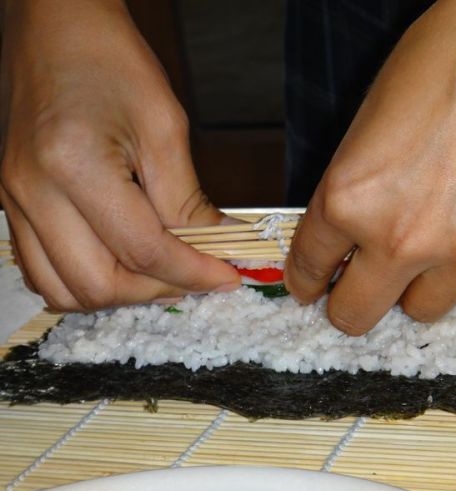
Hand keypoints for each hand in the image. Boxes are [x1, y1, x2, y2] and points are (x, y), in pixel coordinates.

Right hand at [0, 0, 238, 309]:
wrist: (55, 26)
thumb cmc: (111, 61)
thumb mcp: (164, 126)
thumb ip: (188, 198)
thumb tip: (216, 246)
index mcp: (73, 166)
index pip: (143, 249)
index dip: (193, 272)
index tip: (228, 278)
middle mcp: (32, 193)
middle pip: (98, 284)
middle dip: (157, 290)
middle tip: (197, 275)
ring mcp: (12, 201)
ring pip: (63, 289)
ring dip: (120, 293)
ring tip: (162, 273)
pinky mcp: (11, 203)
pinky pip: (42, 269)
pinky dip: (86, 280)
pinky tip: (121, 263)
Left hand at [285, 0, 455, 334]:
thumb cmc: (438, 67)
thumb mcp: (364, 133)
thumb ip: (351, 200)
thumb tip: (347, 246)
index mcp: (349, 201)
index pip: (309, 270)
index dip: (308, 283)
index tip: (315, 289)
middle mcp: (400, 237)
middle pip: (357, 316)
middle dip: (353, 305)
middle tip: (365, 289)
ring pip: (423, 312)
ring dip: (421, 290)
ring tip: (436, 251)